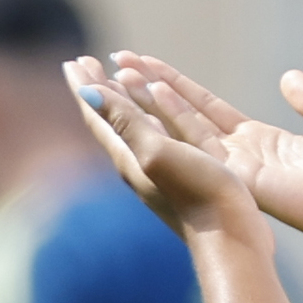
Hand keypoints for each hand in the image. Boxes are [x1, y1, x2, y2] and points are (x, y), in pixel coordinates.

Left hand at [65, 55, 270, 242]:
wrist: (230, 241)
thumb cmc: (197, 196)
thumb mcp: (157, 152)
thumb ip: (125, 123)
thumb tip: (86, 93)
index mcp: (127, 157)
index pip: (97, 115)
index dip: (85, 86)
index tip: (73, 61)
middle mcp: (138, 164)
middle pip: (111, 119)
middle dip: (98, 89)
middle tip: (86, 63)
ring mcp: (160, 172)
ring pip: (134, 127)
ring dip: (123, 100)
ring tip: (118, 79)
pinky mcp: (183, 178)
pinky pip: (158, 137)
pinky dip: (152, 117)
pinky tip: (162, 120)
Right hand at [114, 56, 302, 250]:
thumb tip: (288, 77)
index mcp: (260, 145)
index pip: (207, 109)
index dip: (178, 85)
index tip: (147, 63)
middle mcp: (239, 156)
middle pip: (186, 114)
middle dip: (152, 86)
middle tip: (119, 59)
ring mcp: (234, 167)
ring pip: (183, 125)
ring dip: (153, 97)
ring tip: (123, 70)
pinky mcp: (237, 176)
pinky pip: (199, 140)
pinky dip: (175, 114)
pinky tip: (153, 91)